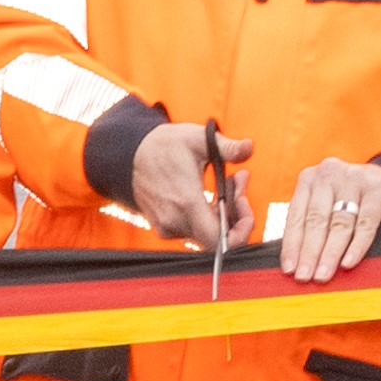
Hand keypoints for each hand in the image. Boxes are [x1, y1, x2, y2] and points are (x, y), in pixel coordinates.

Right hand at [128, 117, 258, 246]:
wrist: (131, 155)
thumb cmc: (165, 145)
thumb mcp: (199, 139)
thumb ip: (227, 147)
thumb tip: (249, 146)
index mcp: (186, 202)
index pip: (219, 241)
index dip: (240, 231)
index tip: (244, 204)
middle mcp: (175, 221)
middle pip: (220, 236)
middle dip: (237, 212)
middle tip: (239, 181)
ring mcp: (168, 227)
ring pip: (208, 233)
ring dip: (225, 211)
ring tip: (229, 180)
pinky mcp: (165, 228)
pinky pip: (196, 230)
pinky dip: (209, 215)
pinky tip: (211, 193)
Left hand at [282, 157, 380, 280]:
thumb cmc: (351, 202)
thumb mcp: (327, 205)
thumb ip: (310, 226)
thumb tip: (294, 265)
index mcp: (309, 179)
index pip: (296, 216)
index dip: (291, 245)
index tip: (288, 270)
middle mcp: (329, 174)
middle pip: (316, 220)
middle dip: (309, 252)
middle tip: (304, 277)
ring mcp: (354, 178)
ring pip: (340, 223)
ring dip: (330, 253)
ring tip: (323, 275)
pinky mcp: (378, 188)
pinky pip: (366, 222)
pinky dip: (357, 245)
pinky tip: (348, 263)